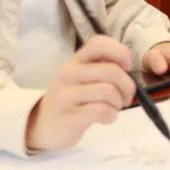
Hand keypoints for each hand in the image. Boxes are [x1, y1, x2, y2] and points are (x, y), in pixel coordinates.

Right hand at [25, 36, 134, 151]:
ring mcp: (67, 95)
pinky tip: (107, 118)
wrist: (41, 125)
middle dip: (127, 86)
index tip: (127, 67)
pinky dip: (111, 115)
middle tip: (126, 97)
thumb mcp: (82, 78)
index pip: (98, 43)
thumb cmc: (70, 99)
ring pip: (108, 91)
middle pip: (111, 71)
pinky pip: (101, 110)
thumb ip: (102, 67)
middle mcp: (69, 74)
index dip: (120, 52)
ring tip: (114, 108)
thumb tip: (127, 63)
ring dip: (118, 103)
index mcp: (76, 61)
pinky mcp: (69, 117)